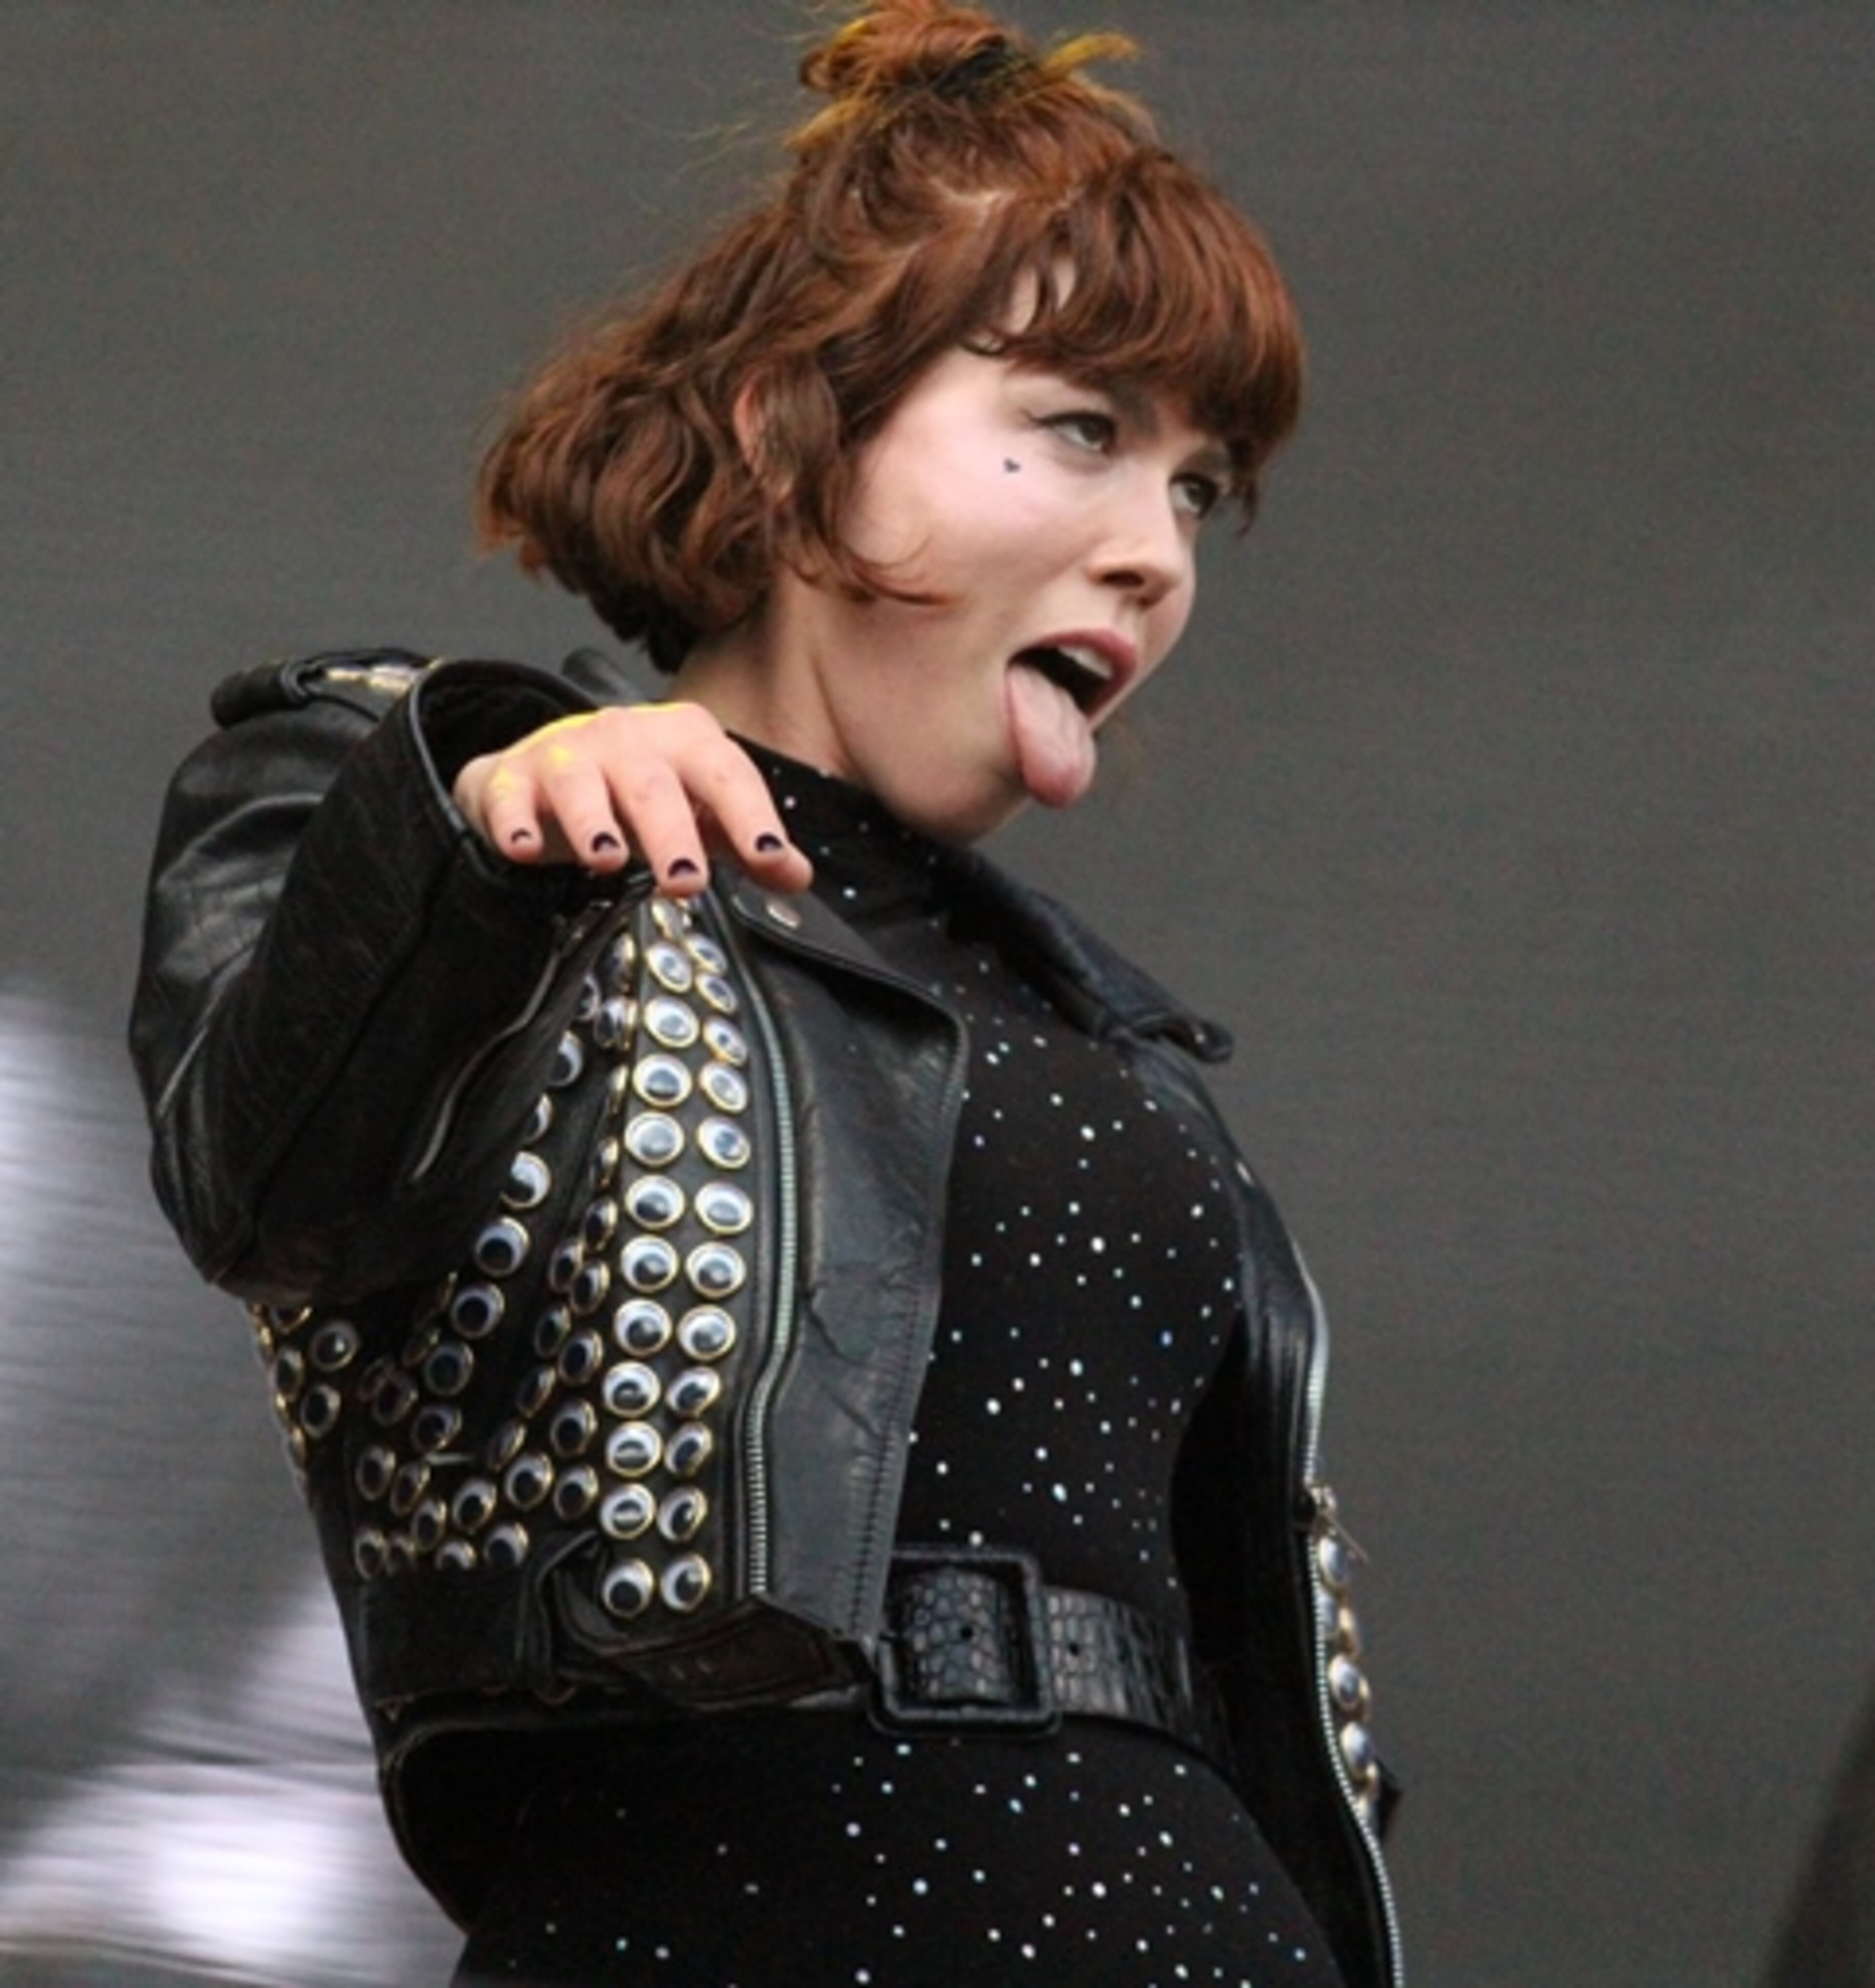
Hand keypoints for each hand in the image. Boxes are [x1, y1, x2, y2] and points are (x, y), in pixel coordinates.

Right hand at [453, 703, 811, 895]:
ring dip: (592, 821)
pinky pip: (511, 795)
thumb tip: (796, 876)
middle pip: (652, 783)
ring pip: (579, 782)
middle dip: (670, 831)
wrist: (546, 770)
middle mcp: (626, 737)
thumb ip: (746, 844)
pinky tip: (524, 850)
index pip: (727, 773)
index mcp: (684, 739)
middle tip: (685, 881)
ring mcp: (566, 753)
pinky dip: (515, 822)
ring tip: (606, 859)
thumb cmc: (634, 793)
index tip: (768, 856)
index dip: (750, 815)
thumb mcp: (699, 814)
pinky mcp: (513, 778)